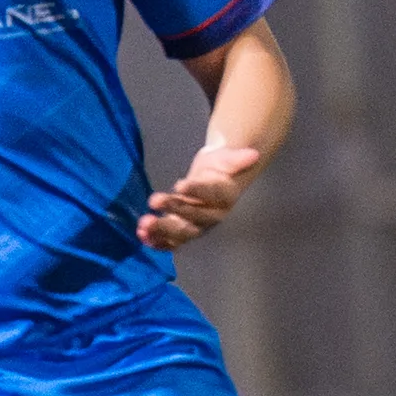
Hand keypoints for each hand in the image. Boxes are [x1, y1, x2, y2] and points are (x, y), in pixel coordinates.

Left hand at [138, 141, 261, 249]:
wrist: (215, 178)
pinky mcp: (182, 230)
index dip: (196, 190)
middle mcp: (211, 215)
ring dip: (161, 230)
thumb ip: (237, 158)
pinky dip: (156, 241)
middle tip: (154, 200)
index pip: (210, 194)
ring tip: (143, 224)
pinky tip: (142, 236)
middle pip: (194, 217)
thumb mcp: (228, 158)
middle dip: (174, 209)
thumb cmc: (221, 166)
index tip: (180, 184)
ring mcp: (196, 226)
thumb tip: (253, 154)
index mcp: (224, 197)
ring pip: (180, 232)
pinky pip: (170, 241)